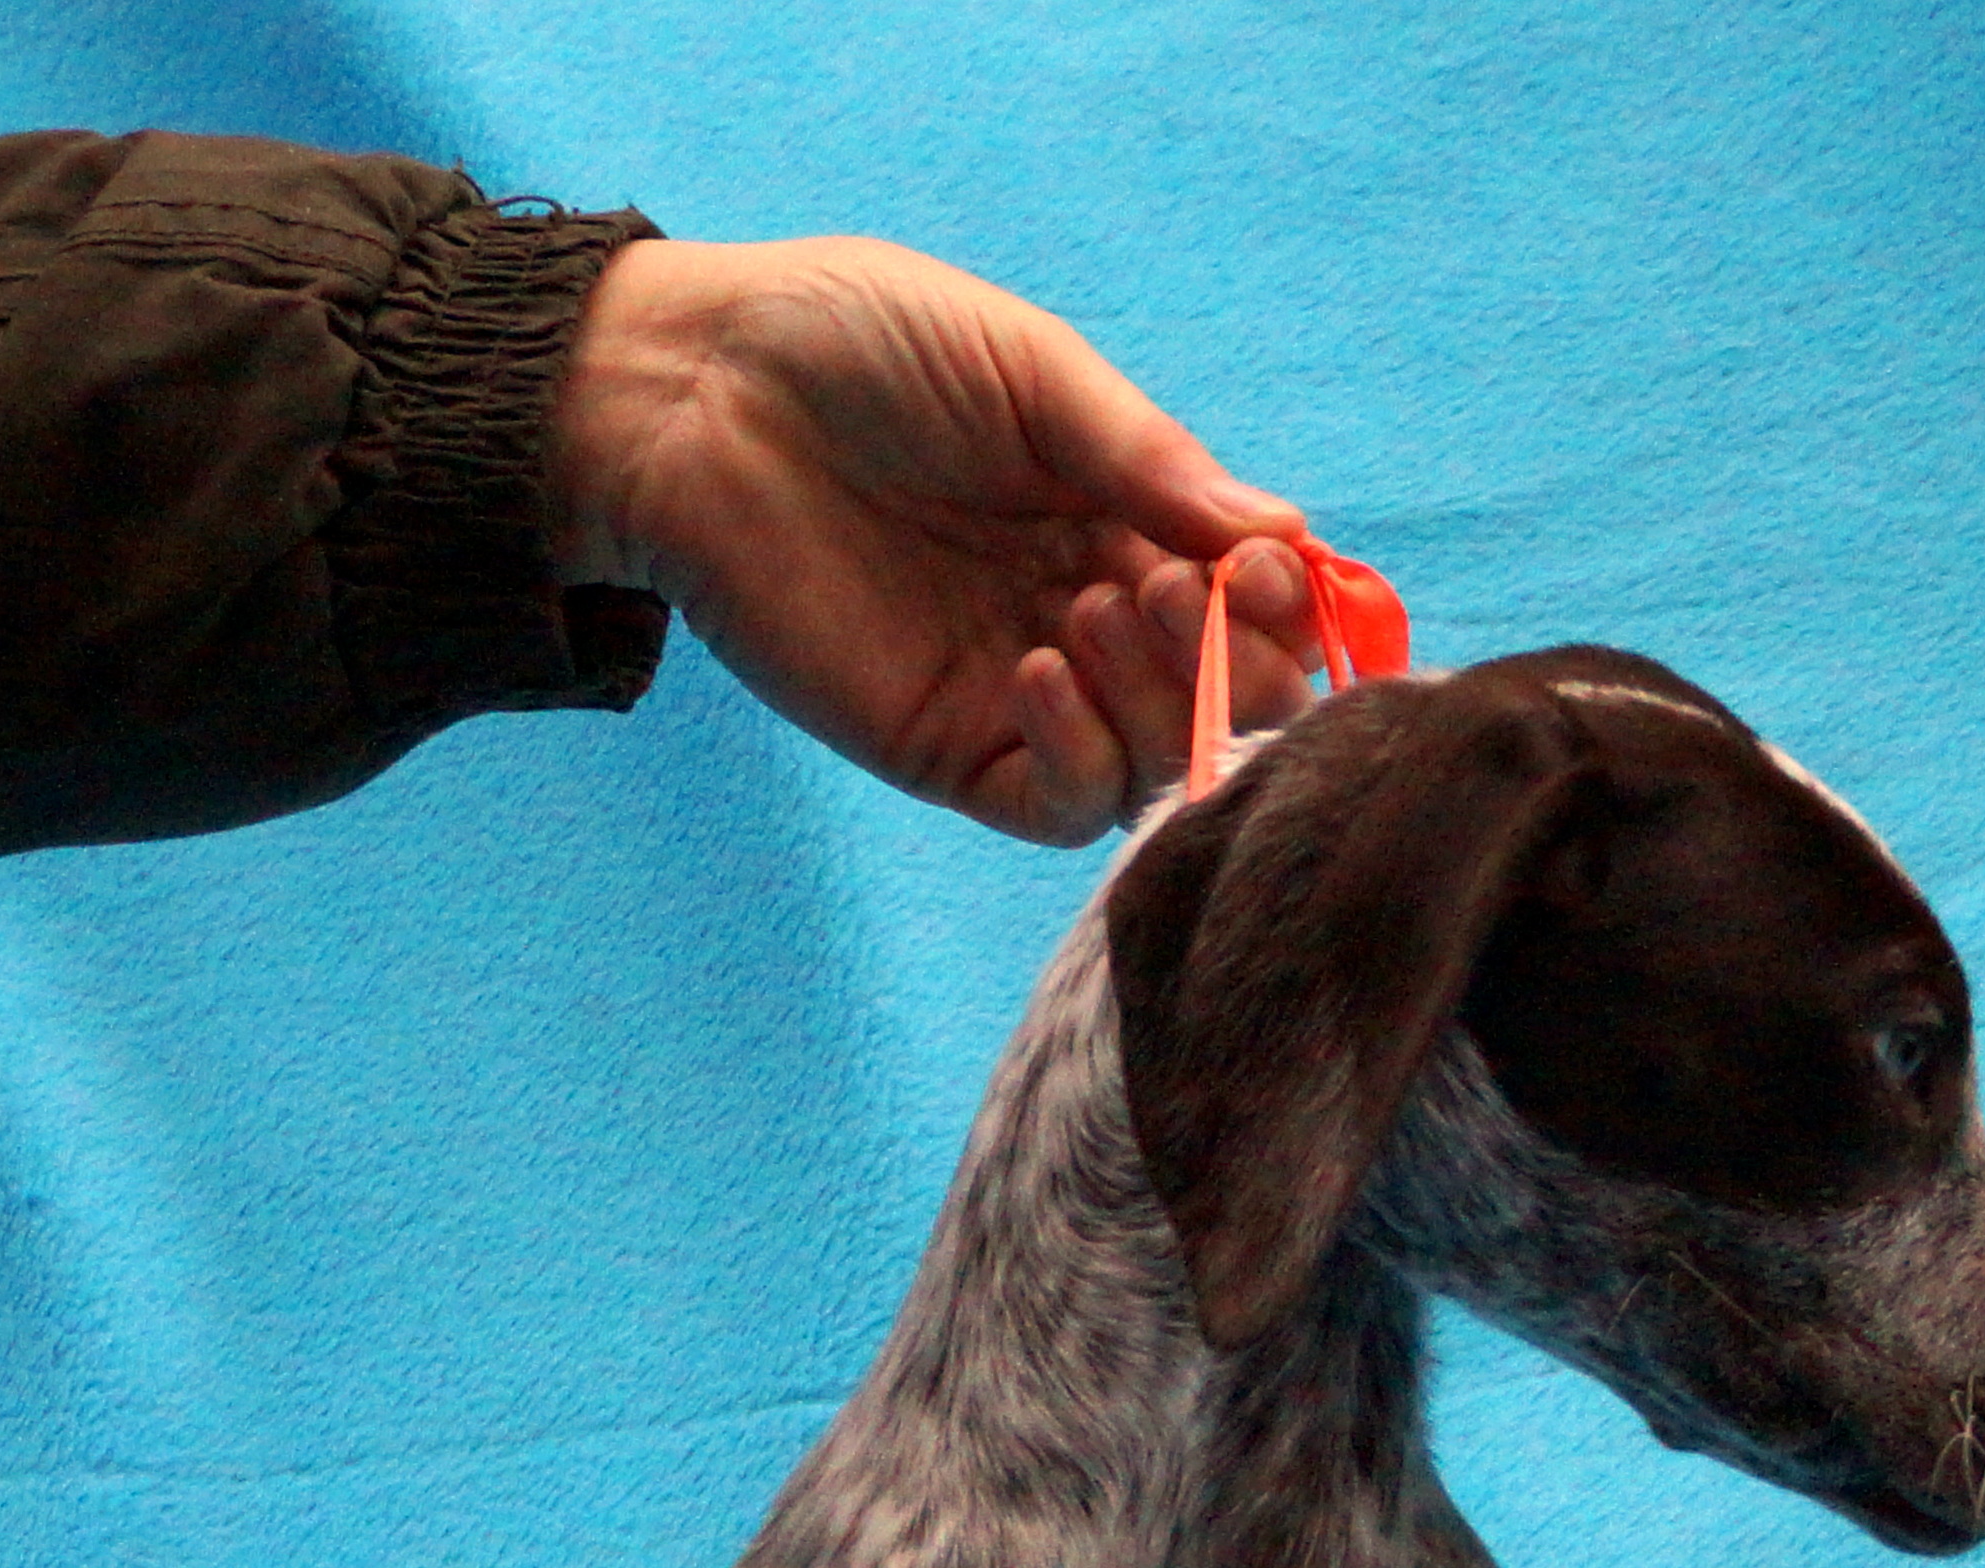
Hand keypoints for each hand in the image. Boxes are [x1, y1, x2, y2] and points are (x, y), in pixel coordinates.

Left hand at [546, 233, 1325, 840]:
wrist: (700, 391)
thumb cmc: (856, 344)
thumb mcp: (1028, 369)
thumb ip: (1148, 457)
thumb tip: (1284, 537)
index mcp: (1120, 519)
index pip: (1250, 603)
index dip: (1279, 604)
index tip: (1257, 568)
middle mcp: (1088, 616)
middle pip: (1225, 698)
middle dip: (1234, 663)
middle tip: (1174, 594)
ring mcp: (1023, 693)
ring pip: (1156, 764)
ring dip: (1161, 702)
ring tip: (1095, 611)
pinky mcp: (949, 751)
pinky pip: (1059, 805)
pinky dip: (1082, 759)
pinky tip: (1043, 674)